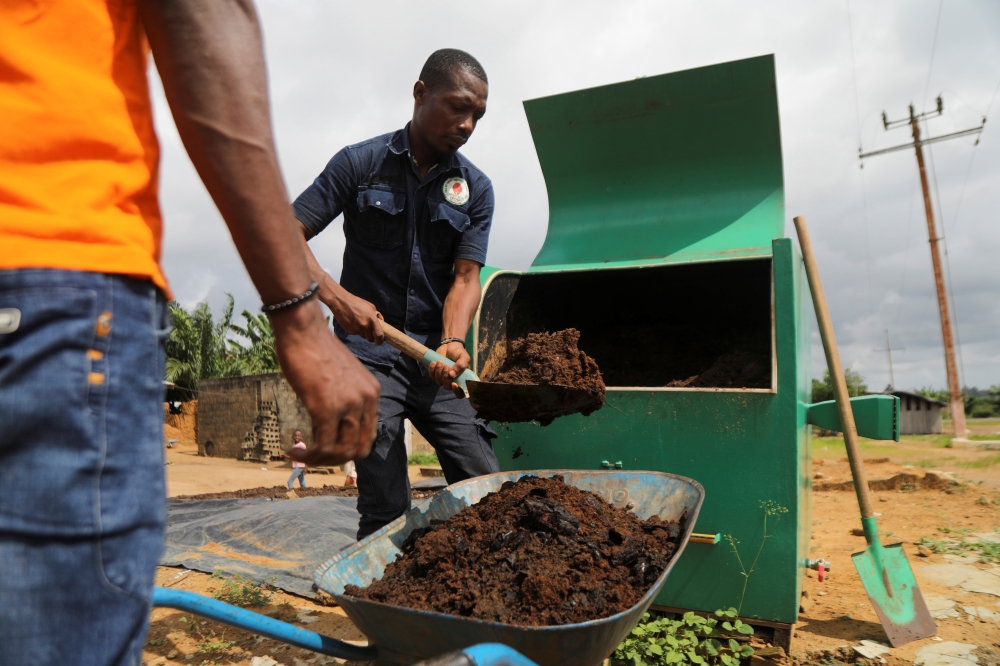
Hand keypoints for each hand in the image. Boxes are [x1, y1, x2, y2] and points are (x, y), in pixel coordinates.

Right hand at [270, 302, 380, 465]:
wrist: (303, 331)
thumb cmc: (316, 349)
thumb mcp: (342, 376)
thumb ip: (345, 398)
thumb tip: (333, 424)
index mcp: (372, 393)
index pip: (368, 435)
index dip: (348, 449)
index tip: (328, 450)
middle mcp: (366, 400)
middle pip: (359, 449)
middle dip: (336, 460)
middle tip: (314, 457)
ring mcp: (348, 405)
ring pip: (341, 452)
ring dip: (319, 460)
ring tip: (300, 454)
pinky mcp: (327, 408)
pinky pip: (323, 446)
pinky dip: (308, 454)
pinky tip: (293, 450)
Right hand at [328, 291, 383, 343]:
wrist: (341, 302)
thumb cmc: (357, 303)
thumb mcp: (371, 306)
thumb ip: (377, 316)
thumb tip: (382, 323)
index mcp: (372, 320)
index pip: (379, 336)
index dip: (380, 340)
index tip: (379, 340)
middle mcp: (365, 326)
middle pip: (370, 339)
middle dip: (371, 336)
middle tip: (369, 330)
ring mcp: (356, 330)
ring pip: (363, 336)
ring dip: (363, 332)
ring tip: (359, 322)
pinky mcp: (349, 331)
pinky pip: (356, 334)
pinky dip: (356, 330)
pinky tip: (353, 322)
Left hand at [428, 341, 469, 397]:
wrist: (450, 345)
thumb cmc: (459, 353)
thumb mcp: (464, 357)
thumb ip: (461, 365)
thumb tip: (452, 375)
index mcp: (462, 380)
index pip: (460, 393)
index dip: (457, 391)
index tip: (454, 383)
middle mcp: (452, 381)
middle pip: (447, 387)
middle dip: (445, 377)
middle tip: (446, 365)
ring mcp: (443, 378)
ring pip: (439, 382)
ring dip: (438, 372)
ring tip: (440, 361)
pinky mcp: (435, 374)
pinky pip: (432, 376)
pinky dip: (432, 370)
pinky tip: (433, 363)